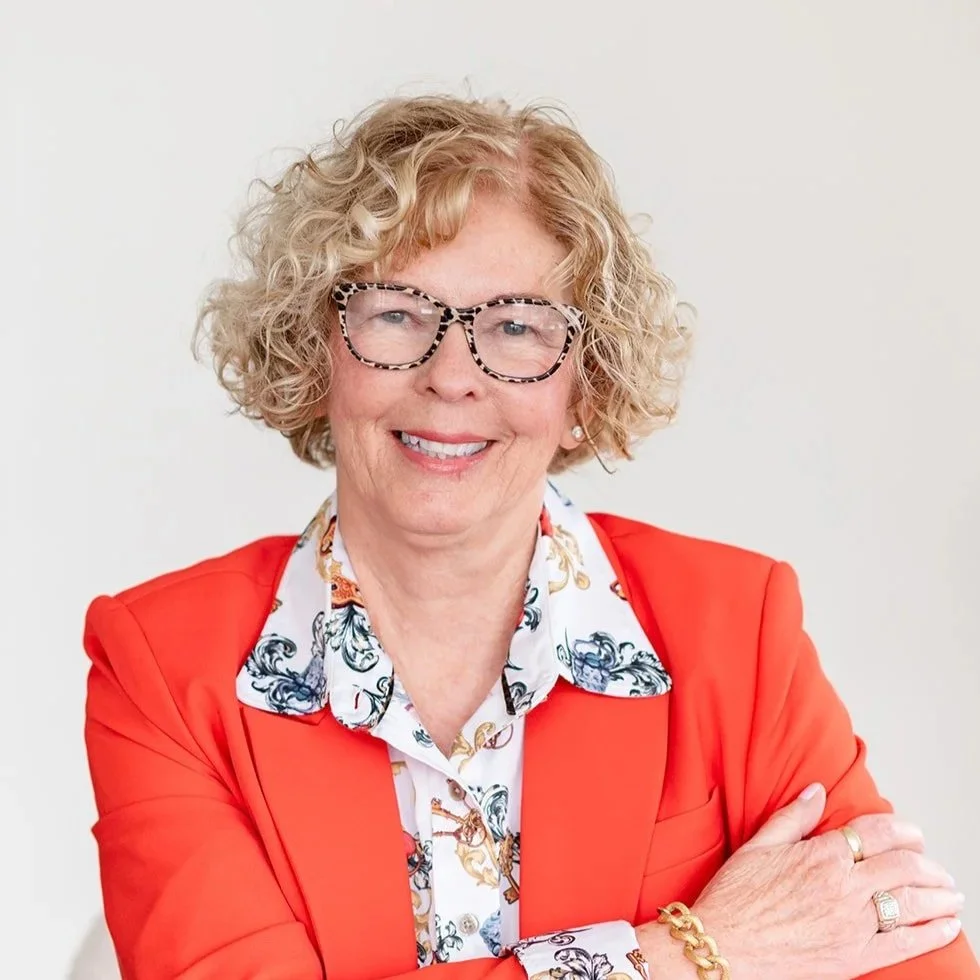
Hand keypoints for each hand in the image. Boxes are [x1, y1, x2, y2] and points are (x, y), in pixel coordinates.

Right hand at [637, 783, 963, 979]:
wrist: (723, 948)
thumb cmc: (734, 897)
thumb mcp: (757, 846)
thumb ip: (793, 817)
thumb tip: (818, 791)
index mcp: (820, 855)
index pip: (876, 832)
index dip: (902, 829)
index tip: (913, 833)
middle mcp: (843, 886)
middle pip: (903, 866)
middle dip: (927, 863)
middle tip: (936, 866)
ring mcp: (853, 923)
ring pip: (911, 901)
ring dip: (939, 895)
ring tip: (951, 893)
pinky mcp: (856, 956)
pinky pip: (906, 942)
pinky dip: (933, 932)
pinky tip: (946, 926)